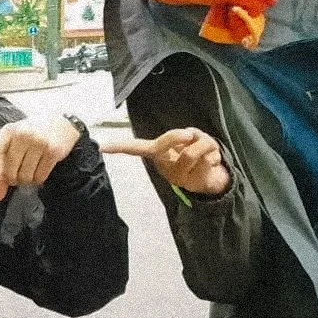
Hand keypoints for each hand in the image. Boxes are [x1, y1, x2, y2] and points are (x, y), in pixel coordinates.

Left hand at [0, 116, 80, 201]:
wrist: (60, 122)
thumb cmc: (30, 136)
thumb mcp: (12, 147)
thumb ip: (1, 172)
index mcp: (7, 132)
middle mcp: (22, 136)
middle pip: (11, 172)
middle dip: (13, 178)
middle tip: (19, 170)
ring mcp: (39, 142)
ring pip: (26, 177)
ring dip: (27, 179)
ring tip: (31, 166)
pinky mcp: (52, 150)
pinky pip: (40, 177)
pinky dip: (38, 178)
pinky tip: (40, 167)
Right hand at [102, 127, 230, 196]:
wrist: (213, 180)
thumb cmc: (197, 155)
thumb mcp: (190, 139)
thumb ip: (186, 136)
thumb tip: (188, 136)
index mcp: (158, 155)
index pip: (136, 149)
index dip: (119, 147)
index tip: (101, 148)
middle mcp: (164, 167)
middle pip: (162, 145)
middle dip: (177, 135)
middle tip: (190, 134)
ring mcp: (178, 177)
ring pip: (192, 150)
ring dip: (207, 144)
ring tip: (208, 149)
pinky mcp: (194, 182)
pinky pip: (208, 158)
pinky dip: (215, 154)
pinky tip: (213, 162)